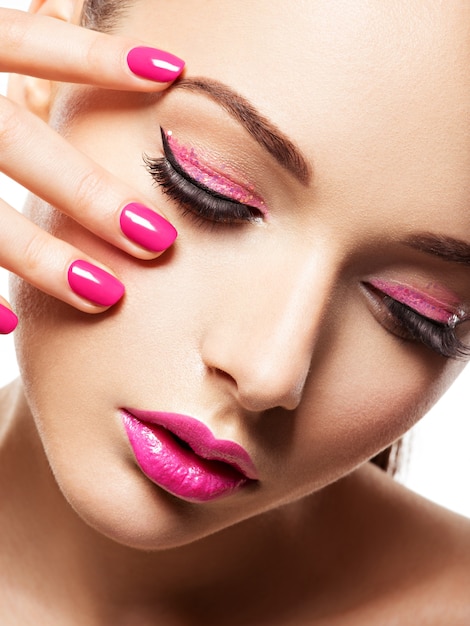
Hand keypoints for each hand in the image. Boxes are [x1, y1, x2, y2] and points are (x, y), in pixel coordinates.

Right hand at [0, 7, 184, 332]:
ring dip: (39, 256)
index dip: (91, 58)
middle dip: (84, 192)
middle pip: (12, 143)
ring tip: (106, 293)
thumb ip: (21, 57)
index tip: (173, 70)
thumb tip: (100, 39)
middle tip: (158, 238)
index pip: (22, 45)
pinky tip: (12, 323)